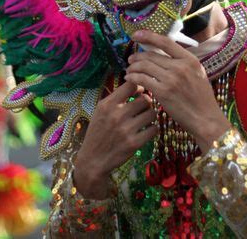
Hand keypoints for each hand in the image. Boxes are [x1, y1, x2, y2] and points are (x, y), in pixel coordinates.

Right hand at [73, 80, 156, 198]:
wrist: (93, 160)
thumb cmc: (98, 132)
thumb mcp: (100, 110)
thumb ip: (117, 97)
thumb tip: (139, 86)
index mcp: (108, 104)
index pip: (131, 85)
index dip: (138, 86)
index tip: (138, 92)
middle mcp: (117, 115)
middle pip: (145, 99)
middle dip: (146, 102)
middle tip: (143, 108)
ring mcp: (126, 130)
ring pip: (152, 113)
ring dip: (150, 115)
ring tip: (144, 119)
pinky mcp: (134, 144)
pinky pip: (154, 129)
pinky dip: (152, 129)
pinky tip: (146, 130)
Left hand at [125, 30, 231, 153]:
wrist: (206, 119)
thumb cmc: (202, 98)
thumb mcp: (198, 73)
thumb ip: (182, 62)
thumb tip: (163, 53)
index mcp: (190, 59)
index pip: (166, 41)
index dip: (148, 36)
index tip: (136, 35)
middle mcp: (180, 66)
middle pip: (151, 54)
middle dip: (137, 56)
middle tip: (130, 59)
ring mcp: (171, 79)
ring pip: (144, 66)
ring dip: (133, 67)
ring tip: (129, 70)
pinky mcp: (163, 92)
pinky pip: (142, 79)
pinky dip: (133, 77)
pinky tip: (129, 79)